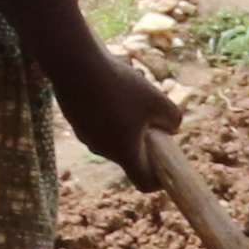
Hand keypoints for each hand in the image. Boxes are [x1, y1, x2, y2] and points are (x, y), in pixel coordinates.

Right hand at [47, 39, 186, 175]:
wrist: (75, 66)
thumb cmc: (121, 87)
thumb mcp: (159, 101)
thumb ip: (173, 120)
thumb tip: (170, 128)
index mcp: (125, 153)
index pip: (145, 183)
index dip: (160, 178)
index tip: (167, 160)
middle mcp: (103, 150)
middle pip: (130, 154)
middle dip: (145, 137)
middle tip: (151, 111)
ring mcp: (86, 135)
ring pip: (115, 133)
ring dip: (128, 118)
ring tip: (131, 89)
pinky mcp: (75, 119)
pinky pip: (99, 120)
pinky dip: (110, 107)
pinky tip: (111, 82)